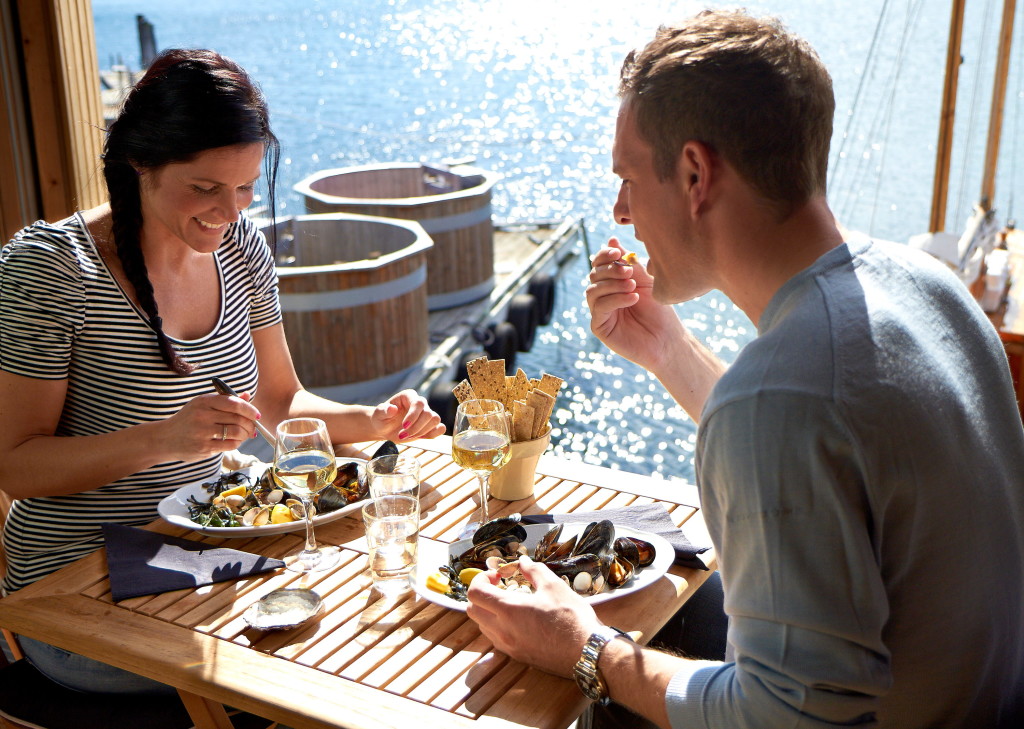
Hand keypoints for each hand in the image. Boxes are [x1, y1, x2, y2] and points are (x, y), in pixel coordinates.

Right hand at [159, 392, 259, 462]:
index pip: (234, 403)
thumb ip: (225, 400)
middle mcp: (203, 416)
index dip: (250, 409)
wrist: (166, 438)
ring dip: (245, 435)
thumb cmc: (189, 420)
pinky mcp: (204, 448)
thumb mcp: (203, 405)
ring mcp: (203, 433)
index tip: (257, 415)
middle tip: (253, 428)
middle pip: (237, 419)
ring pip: (236, 432)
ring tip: (244, 435)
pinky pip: (229, 445)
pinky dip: (237, 443)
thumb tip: (247, 396)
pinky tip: (235, 441)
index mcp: (204, 401)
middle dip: (250, 424)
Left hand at [371, 389, 444, 441]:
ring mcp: (426, 414)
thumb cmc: (381, 419)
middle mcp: (420, 403)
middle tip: (402, 435)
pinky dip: (433, 434)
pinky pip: (440, 428)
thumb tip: (392, 408)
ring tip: (408, 436)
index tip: (404, 426)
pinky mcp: (430, 425)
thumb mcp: (378, 415)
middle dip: (416, 427)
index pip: (418, 403)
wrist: (385, 429)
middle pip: (428, 413)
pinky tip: (420, 437)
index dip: (413, 415)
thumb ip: (383, 410)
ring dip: (422, 432)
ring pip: (435, 420)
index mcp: (408, 396)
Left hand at [466, 555, 602, 676]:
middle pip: (473, 610)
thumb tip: (523, 561)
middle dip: (481, 594)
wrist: (586, 652)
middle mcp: (502, 631)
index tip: (497, 575)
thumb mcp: (554, 586)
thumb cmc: (572, 618)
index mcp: (509, 610)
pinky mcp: (517, 656)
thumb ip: (534, 571)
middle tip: (500, 586)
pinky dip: (497, 625)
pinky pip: (495, 638)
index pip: (475, 593)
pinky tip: (517, 619)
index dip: (481, 579)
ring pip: (482, 626)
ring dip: (488, 610)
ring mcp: (508, 646)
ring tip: (510, 601)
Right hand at [586, 237, 686, 372]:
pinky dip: (615, 299)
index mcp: (611, 284)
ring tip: (633, 286)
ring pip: (592, 290)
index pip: (598, 264)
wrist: (667, 340)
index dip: (604, 255)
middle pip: (594, 275)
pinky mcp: (599, 327)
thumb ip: (630, 262)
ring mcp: (599, 312)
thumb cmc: (659, 310)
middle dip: (611, 270)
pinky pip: (599, 307)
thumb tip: (612, 239)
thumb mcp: (645, 281)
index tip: (617, 251)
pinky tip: (633, 298)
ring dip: (613, 284)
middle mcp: (602, 297)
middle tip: (630, 272)